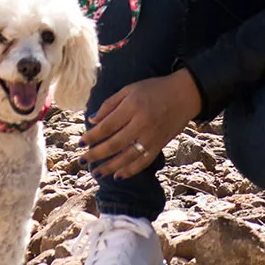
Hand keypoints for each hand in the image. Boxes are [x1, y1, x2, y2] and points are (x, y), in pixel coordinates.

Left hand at [81, 68, 201, 179]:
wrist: (184, 94)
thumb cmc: (154, 89)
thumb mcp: (130, 89)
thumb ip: (110, 104)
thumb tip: (92, 121)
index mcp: (133, 106)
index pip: (107, 126)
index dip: (92, 136)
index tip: (80, 143)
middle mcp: (142, 123)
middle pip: (115, 144)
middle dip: (96, 154)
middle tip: (81, 160)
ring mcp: (152, 136)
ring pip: (128, 157)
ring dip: (110, 167)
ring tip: (96, 173)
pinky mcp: (160, 145)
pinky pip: (144, 161)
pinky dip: (131, 170)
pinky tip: (118, 176)